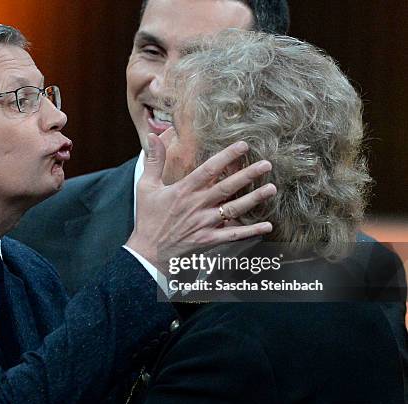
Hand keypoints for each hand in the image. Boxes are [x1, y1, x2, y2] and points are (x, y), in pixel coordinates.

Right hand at [126, 134, 276, 271]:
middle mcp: (197, 205)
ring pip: (234, 209)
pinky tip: (267, 225)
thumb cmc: (148, 218)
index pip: (209, 169)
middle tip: (267, 165)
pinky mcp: (208, 239)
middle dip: (248, 175)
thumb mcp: (146, 186)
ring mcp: (204, 223)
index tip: (243, 146)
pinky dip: (251, 230)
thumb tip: (154, 136)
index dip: (227, 156)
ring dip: (254, 199)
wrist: (148, 252)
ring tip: (271, 188)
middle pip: (227, 187)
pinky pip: (233, 235)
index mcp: (183, 190)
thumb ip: (154, 160)